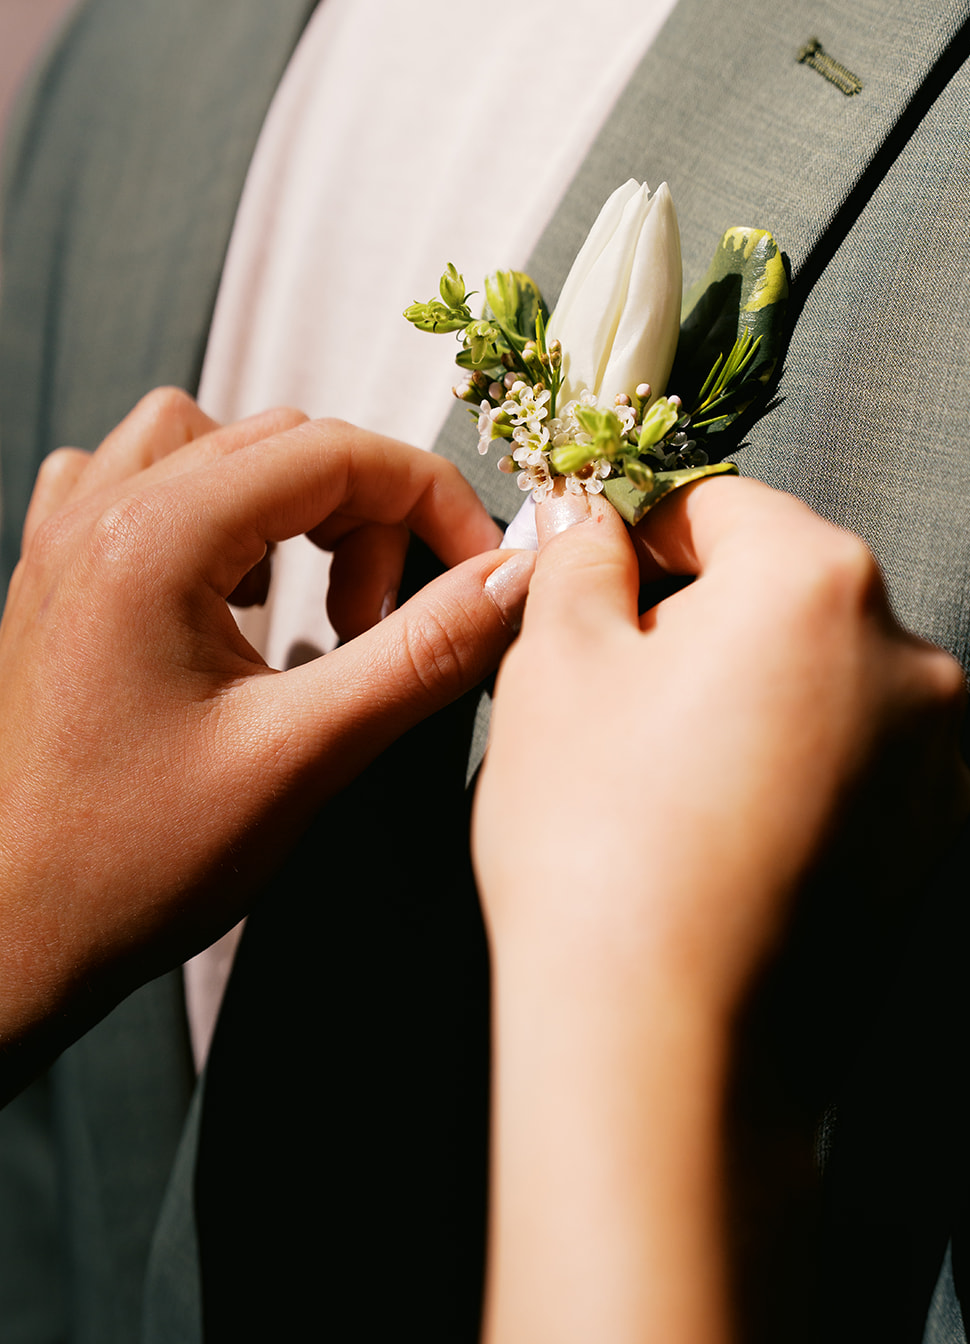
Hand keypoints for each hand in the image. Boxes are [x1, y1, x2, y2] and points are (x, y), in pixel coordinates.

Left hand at [0, 388, 533, 1086]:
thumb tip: (511, 578)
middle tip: (381, 625)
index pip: (336, 454)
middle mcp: (100, 515)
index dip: (431, 500)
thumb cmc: (132, 861)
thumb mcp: (304, 755)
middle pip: (283, 442)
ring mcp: (68, 540)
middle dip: (367, 516)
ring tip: (306, 600)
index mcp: (153, 541)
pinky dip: (210, 512)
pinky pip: (140, 481)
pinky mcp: (58, 578)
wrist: (15, 935)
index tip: (478, 567)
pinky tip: (227, 590)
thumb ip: (421, 654)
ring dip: (288, 502)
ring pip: (213, 443)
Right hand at [473, 477, 968, 1343]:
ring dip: (746, 691)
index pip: (721, 506)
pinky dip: (789, 763)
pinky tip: (713, 824)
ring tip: (657, 770)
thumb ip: (580, 559)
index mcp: (819, 580)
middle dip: (697, 617)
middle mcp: (907, 656)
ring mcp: (933, 757)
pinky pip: (848, 758)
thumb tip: (591, 517)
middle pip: (781, 589)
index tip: (591, 582)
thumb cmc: (595, 836)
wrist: (664, 1042)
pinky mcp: (928, 841)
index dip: (640, 536)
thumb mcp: (557, 661)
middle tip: (610, 688)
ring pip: (817, 676)